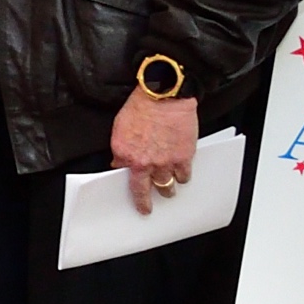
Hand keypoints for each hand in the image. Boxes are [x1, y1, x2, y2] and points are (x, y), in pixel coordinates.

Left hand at [113, 87, 201, 213]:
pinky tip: (182, 175)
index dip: (130, 190)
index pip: (125, 180)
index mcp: (126, 154)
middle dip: (146, 202)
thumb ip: (121, 149)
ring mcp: (164, 162)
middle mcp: (144, 162)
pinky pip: (184, 176)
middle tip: (147, 207)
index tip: (133, 200)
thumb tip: (120, 162)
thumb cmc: (142, 106)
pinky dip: (183, 177)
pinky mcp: (183, 158)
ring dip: (167, 189)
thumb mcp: (120, 127)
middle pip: (146, 190)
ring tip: (168, 190)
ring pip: (166, 186)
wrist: (165, 95)